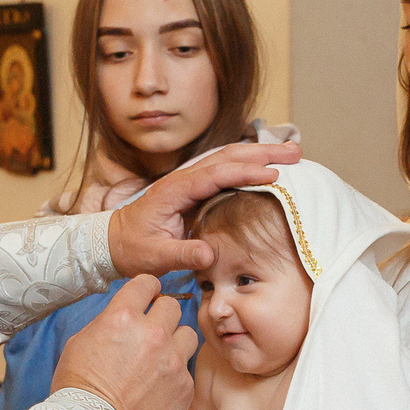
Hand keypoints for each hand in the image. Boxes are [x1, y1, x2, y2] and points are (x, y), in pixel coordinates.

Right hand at [51, 276, 199, 409]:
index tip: (146, 298)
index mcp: (122, 317)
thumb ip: (107, 324)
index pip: (147, 283)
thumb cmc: (78, 390)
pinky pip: (186, 369)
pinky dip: (175, 374)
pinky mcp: (184, 386)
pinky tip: (158, 387)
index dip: (146, 290)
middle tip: (151, 331)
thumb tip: (123, 319)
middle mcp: (152, 333)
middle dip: (161, 315)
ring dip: (175, 342)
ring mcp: (172, 360)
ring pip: (188, 334)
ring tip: (160, 358)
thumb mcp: (80, 344)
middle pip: (172, 306)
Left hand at [106, 142, 298, 276]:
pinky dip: (249, 163)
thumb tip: (208, 255)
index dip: (245, 173)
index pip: (215, 175)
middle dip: (262, 153)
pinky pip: (226, 169)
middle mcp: (184, 179)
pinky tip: (268, 164)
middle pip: (227, 156)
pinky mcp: (196, 187)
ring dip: (260, 153)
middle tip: (295, 153)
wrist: (114, 240)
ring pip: (229, 158)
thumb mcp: (154, 257)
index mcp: (174, 191)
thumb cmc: (133, 249)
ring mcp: (190, 180)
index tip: (273, 176)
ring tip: (292, 152)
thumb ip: (181, 255)